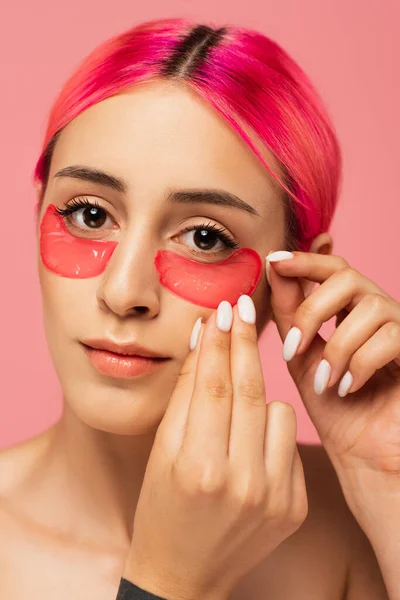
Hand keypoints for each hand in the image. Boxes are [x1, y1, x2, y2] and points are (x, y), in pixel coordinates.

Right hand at [122, 298, 307, 599]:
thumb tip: (204, 340)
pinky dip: (271, 431)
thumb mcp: (161, 451)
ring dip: (258, 397)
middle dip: (244, 342)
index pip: (213, 385)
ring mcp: (276, 496)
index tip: (220, 309)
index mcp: (199, 468)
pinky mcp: (296, 504)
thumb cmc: (160, 509)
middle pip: (250, 390)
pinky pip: (290, 442)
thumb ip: (185, 395)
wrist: (184, 573)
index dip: (217, 342)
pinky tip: (249, 445)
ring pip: (280, 410)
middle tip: (241, 306)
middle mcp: (244, 482)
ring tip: (234, 410)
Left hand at [266, 250, 399, 483]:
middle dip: (313, 309)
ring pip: (369, 307)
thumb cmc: (333, 408)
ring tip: (325, 382)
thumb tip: (273, 268)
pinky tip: (349, 388)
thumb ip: (290, 314)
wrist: (363, 455)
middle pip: (348, 276)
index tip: (273, 262)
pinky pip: (392, 337)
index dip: (304, 261)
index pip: (331, 268)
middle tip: (293, 347)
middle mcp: (378, 312)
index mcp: (349, 310)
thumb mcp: (302, 355)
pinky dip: (361, 363)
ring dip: (338, 347)